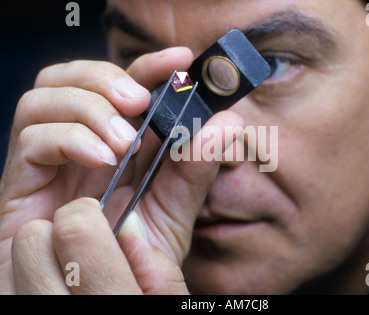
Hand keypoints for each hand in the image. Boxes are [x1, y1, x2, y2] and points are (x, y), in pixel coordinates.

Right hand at [0, 47, 243, 293]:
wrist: (90, 291)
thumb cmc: (130, 254)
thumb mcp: (173, 211)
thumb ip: (195, 170)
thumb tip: (226, 124)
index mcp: (118, 142)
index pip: (125, 86)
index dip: (150, 66)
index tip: (179, 60)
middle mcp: (80, 142)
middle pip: (75, 77)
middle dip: (108, 79)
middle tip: (140, 102)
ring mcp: (48, 160)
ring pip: (44, 97)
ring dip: (88, 108)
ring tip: (122, 141)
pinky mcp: (21, 182)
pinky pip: (29, 139)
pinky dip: (67, 137)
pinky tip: (99, 159)